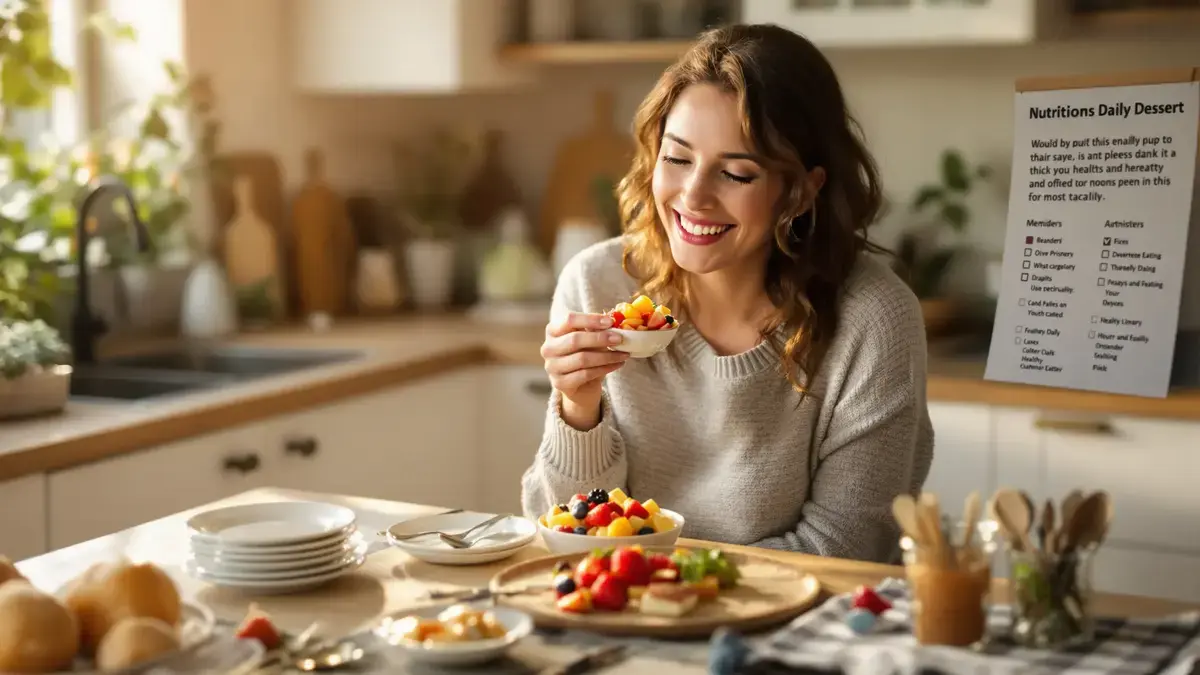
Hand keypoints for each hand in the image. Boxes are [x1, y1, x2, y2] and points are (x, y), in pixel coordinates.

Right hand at [541, 312, 627, 428]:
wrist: (581, 385)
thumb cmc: (586, 355)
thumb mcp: (590, 340)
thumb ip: (596, 329)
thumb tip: (614, 319)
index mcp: (553, 331)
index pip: (569, 319)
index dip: (591, 319)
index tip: (610, 321)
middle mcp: (548, 348)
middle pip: (575, 339)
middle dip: (600, 338)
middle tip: (620, 339)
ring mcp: (552, 367)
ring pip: (582, 358)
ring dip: (607, 356)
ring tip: (624, 354)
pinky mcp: (560, 383)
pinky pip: (586, 374)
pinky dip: (605, 368)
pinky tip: (618, 364)